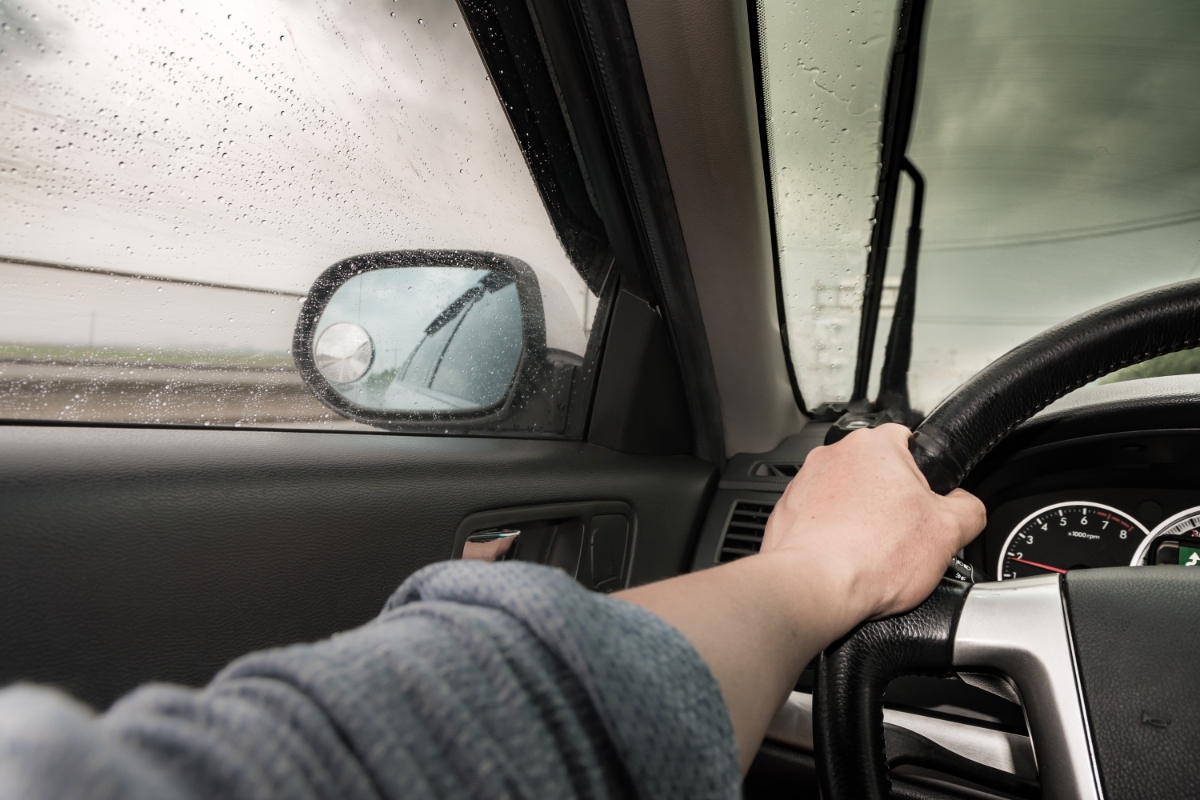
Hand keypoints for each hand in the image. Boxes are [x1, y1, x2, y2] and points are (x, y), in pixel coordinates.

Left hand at [761, 423, 984, 620]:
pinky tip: (844, 555)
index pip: (910, 440)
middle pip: (877, 470)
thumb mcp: (949, 531)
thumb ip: (968, 509)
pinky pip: (819, 516)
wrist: (815, 586)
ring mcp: (806, 481)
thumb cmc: (871, 556)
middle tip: (903, 531)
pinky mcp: (788, 509)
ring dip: (860, 515)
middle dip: (891, 498)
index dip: (925, 474)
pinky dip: (832, 532)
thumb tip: (967, 506)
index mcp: (875, 444)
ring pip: (846, 494)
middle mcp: (834, 454)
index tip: (926, 498)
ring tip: (872, 548)